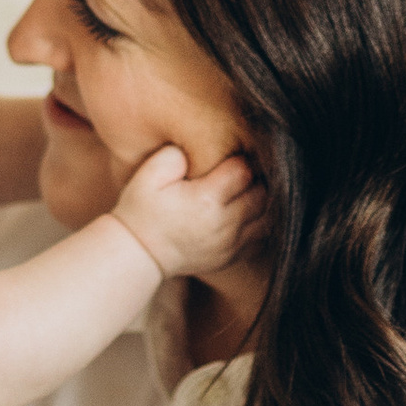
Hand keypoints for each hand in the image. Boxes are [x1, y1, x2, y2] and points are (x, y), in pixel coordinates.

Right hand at [111, 142, 264, 283]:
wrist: (139, 254)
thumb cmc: (142, 212)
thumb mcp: (147, 177)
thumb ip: (172, 155)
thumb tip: (193, 148)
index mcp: (207, 200)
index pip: (243, 170)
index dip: (238, 159)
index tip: (227, 157)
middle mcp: (225, 224)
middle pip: (261, 192)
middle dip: (254, 178)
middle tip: (238, 172)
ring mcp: (231, 244)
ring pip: (266, 215)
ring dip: (259, 200)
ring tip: (243, 190)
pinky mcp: (232, 257)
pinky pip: (260, 236)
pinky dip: (258, 222)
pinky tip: (243, 212)